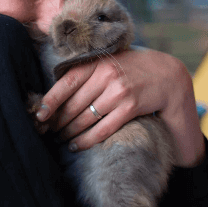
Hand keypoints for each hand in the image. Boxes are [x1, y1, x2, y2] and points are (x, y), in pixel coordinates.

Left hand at [36, 47, 205, 166]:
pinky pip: (102, 129)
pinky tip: (76, 145)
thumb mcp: (110, 61)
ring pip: (85, 118)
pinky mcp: (130, 107)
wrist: (167, 75)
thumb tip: (56, 91)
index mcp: (98, 62)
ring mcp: (119, 92)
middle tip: (49, 131)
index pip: (66, 82)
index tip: (40, 115)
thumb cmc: (132, 68)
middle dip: (59, 121)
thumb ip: (88, 70)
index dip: (50, 100)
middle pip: (74, 104)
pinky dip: (86, 140)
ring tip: (61, 138)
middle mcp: (107, 75)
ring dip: (70, 133)